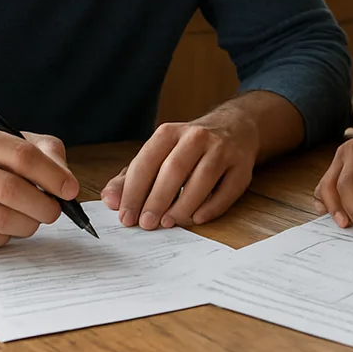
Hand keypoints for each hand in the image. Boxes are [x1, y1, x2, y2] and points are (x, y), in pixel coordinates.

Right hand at [0, 121, 79, 248]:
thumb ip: (37, 152)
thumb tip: (66, 179)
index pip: (22, 155)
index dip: (53, 175)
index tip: (71, 189)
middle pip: (14, 191)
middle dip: (45, 206)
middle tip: (55, 211)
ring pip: (4, 220)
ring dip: (29, 224)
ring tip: (31, 219)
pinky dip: (6, 236)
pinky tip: (1, 225)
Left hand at [102, 112, 257, 228]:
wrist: (235, 127)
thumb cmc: (188, 148)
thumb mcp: (159, 154)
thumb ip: (131, 177)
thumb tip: (110, 200)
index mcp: (170, 132)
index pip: (147, 161)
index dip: (134, 191)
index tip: (125, 216)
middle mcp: (196, 137)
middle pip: (174, 170)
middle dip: (157, 200)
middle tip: (146, 223)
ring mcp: (222, 150)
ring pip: (202, 179)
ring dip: (183, 206)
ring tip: (169, 222)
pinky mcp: (242, 166)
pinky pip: (227, 190)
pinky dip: (211, 207)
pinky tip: (197, 218)